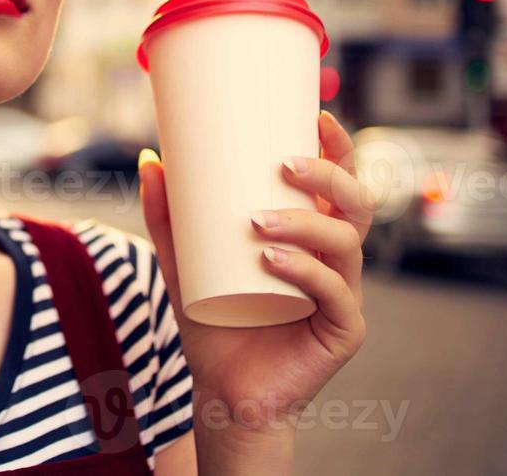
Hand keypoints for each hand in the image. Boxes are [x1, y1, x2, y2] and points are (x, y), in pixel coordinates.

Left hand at [138, 110, 371, 440]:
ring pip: (347, 244)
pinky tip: (273, 262)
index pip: (337, 183)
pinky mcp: (343, 331)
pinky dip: (306, 273)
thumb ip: (167, 215)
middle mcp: (335, 260)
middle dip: (329, 176)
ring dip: (305, 224)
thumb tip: (149, 159)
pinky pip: (337, 294)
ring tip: (257, 223)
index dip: (338, 148)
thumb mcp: (182, 260)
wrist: (221, 389)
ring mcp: (344, 295)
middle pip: (357, 204)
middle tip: (285, 164)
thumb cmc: (214, 321)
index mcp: (311, 235)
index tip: (317, 117)